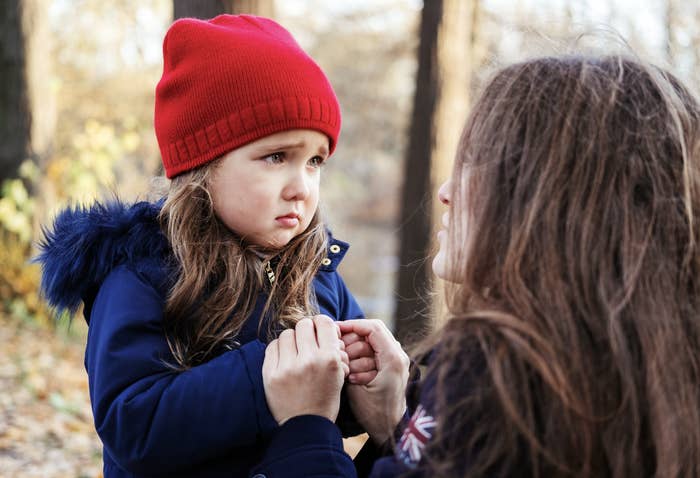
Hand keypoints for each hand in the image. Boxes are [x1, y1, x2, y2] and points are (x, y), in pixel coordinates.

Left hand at [263, 316, 348, 424]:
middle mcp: (309, 360)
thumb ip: (333, 349)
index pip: (324, 323)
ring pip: (287, 334)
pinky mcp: (270, 374)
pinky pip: (272, 346)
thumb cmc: (325, 398)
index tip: (319, 330)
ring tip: (294, 352)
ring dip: (292, 340)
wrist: (305, 426)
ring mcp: (287, 367)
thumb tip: (324, 325)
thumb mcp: (339, 374)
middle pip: (304, 324)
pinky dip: (279, 349)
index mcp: (329, 359)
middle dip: (306, 331)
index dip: (321, 324)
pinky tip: (284, 358)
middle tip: (306, 341)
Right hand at [338, 319, 409, 444]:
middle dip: (352, 341)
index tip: (334, 330)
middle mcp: (398, 355)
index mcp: (393, 358)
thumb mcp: (355, 387)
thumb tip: (337, 342)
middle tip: (338, 353)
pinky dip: (361, 357)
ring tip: (347, 368)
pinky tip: (352, 372)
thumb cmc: (373, 412)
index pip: (372, 327)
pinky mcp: (392, 365)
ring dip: (355, 350)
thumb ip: (348, 362)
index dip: (351, 325)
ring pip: (371, 342)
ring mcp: (397, 359)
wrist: (390, 430)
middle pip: (371, 332)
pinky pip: (374, 351)